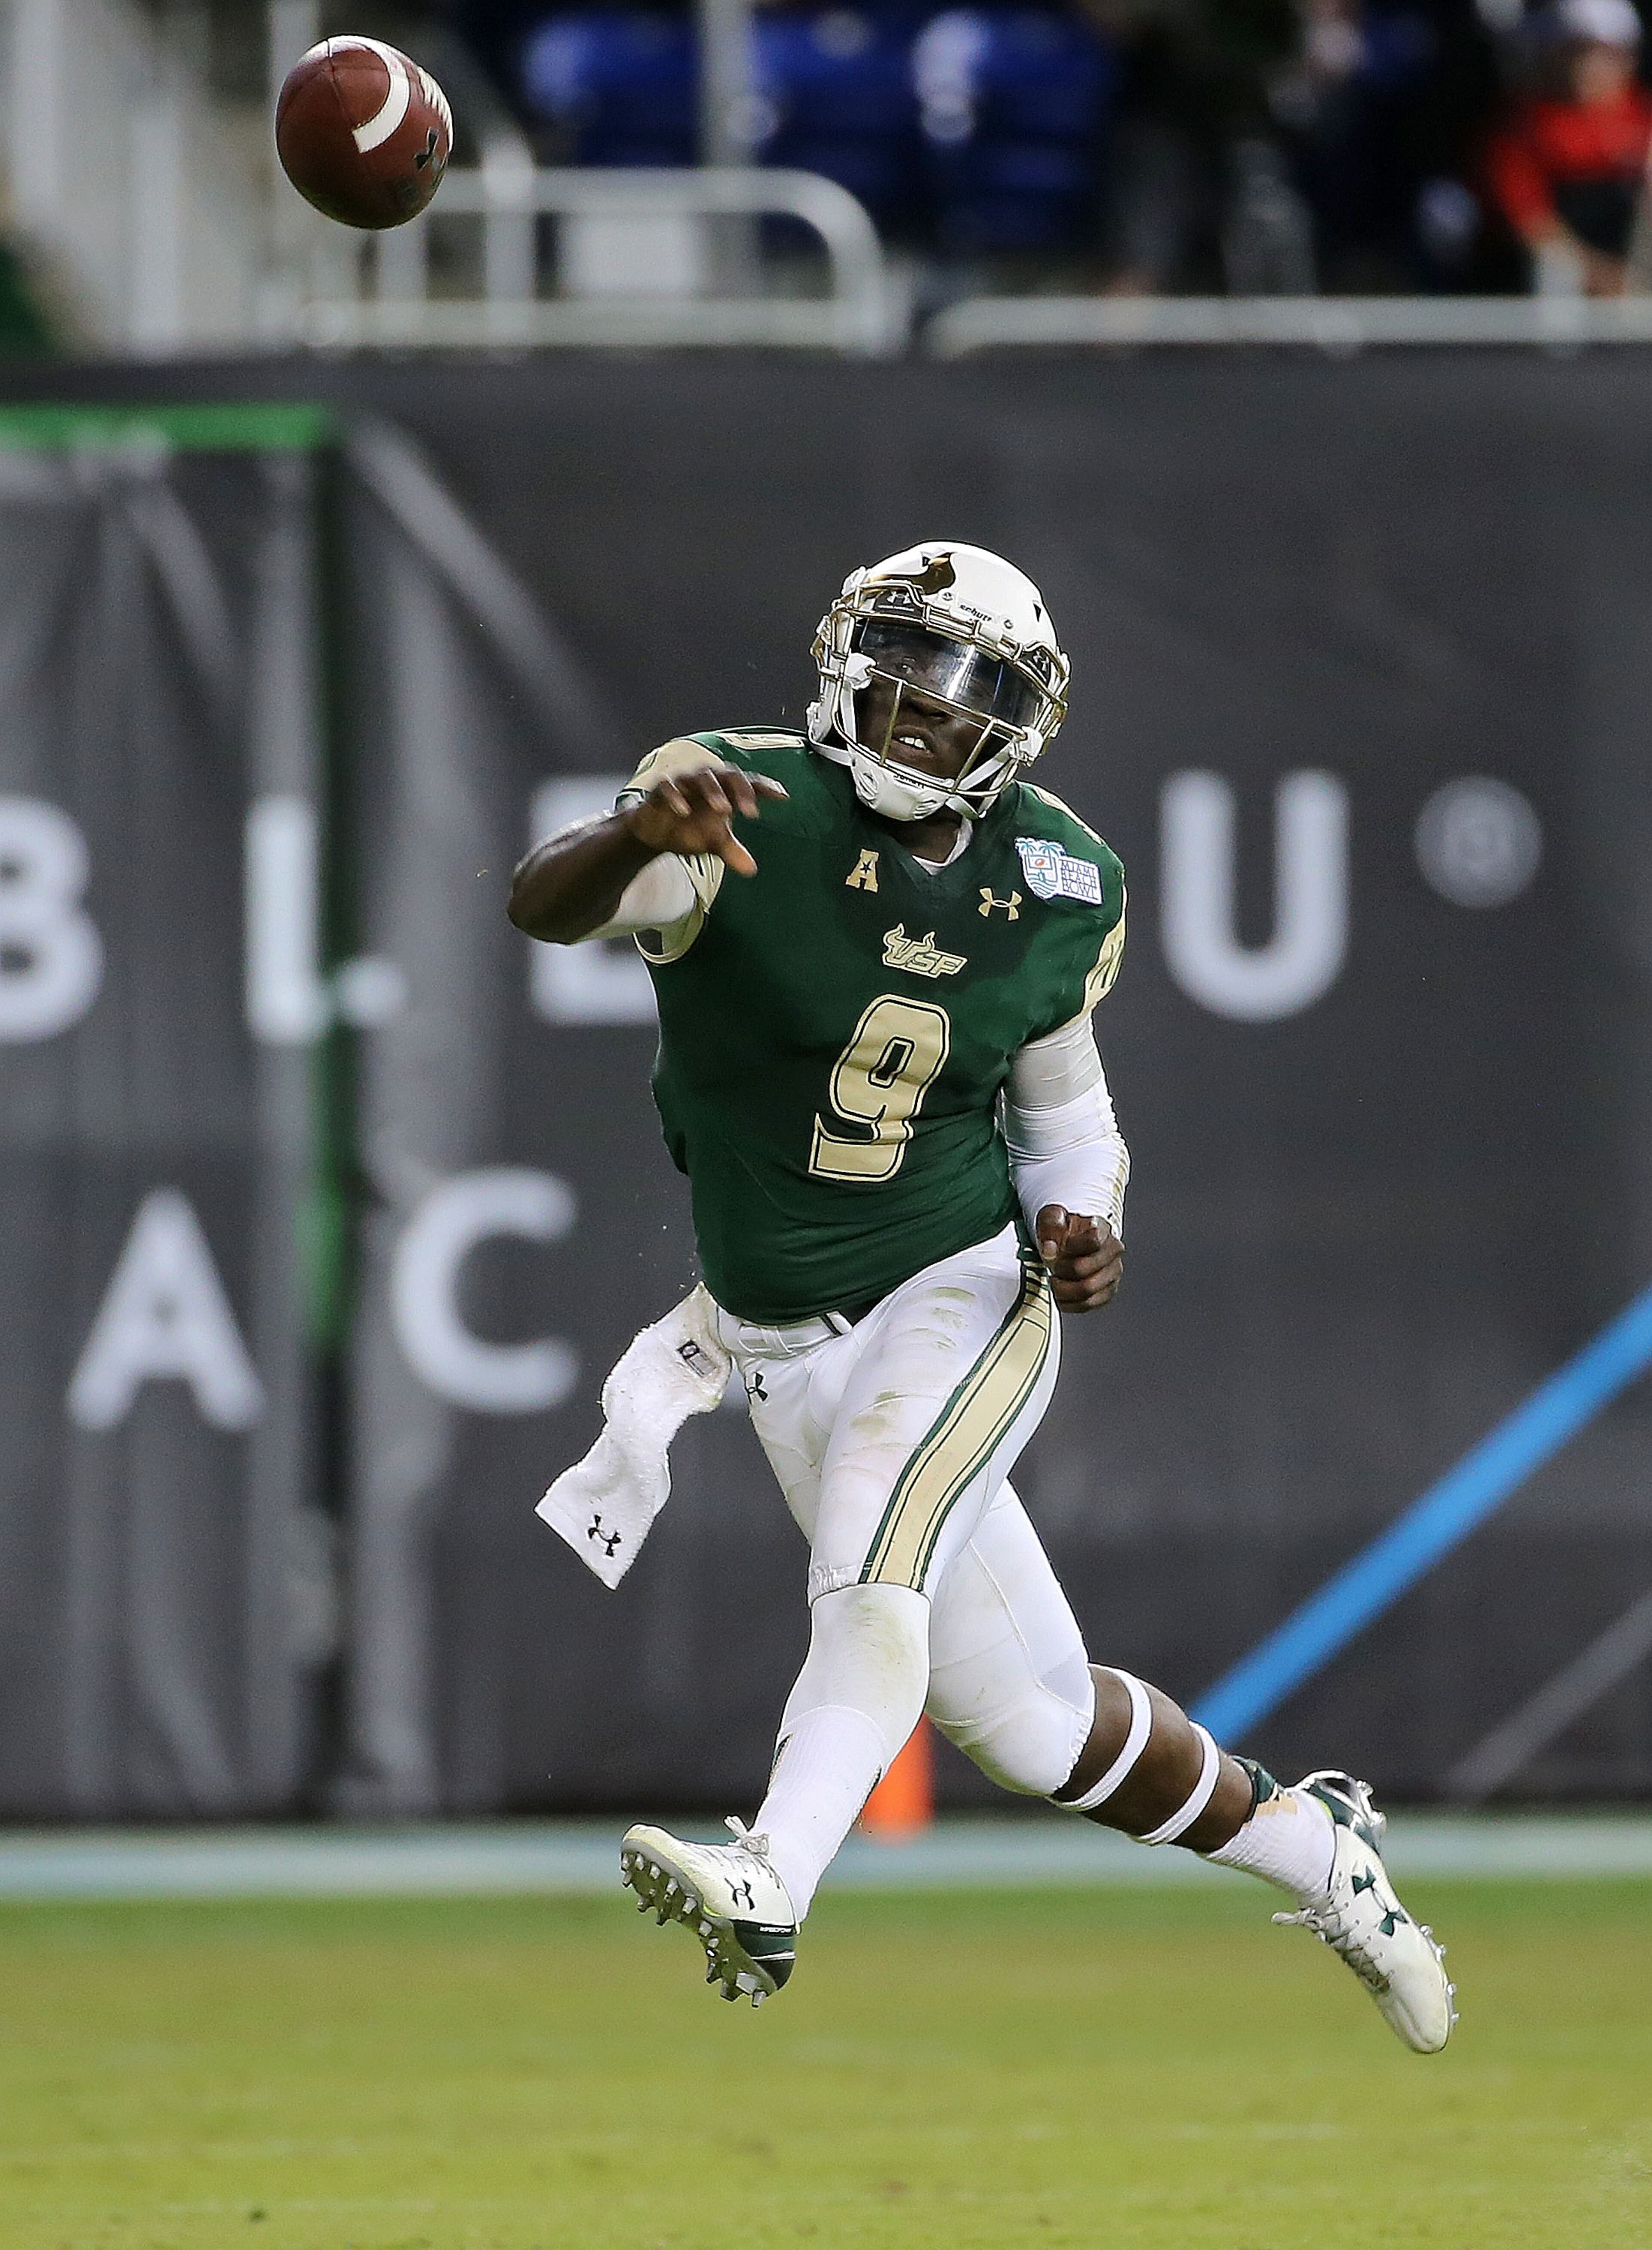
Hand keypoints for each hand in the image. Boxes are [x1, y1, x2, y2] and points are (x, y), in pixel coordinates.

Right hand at [623, 761, 787, 877]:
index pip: (749, 784)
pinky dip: (676, 796)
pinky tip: (683, 811)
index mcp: (725, 791)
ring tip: (723, 808)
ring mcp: (685, 782)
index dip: (766, 787)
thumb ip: (732, 851)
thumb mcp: (714, 842)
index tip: (783, 796)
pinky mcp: (662, 789)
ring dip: (713, 790)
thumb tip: (751, 869)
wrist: (656, 832)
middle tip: (751, 811)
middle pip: (728, 775)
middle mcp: (708, 781)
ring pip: (701, 776)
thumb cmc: (692, 829)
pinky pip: (668, 786)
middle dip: (741, 790)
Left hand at [1035, 1206, 1123, 1313]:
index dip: (1069, 1248)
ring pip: (1087, 1291)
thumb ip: (1049, 1228)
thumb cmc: (1065, 1229)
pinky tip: (1060, 1295)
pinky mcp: (1108, 1291)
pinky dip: (1069, 1303)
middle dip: (1061, 1271)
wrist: (1075, 1240)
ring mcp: (1113, 1273)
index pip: (1092, 1241)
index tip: (1055, 1249)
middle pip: (1084, 1269)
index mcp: (1102, 1229)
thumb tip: (1049, 1250)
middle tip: (1052, 1268)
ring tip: (1055, 1282)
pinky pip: (1089, 1304)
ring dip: (1063, 1290)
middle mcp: (1113, 1251)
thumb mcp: (1052, 1218)